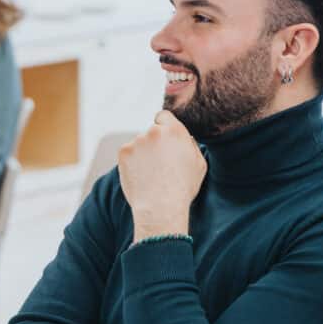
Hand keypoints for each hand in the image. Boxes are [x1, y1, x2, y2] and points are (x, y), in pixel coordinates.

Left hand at [118, 110, 206, 240]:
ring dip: (142, 154)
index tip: (162, 138)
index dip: (163, 127)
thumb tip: (183, 137)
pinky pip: (128, 153)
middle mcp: (154, 131)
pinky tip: (140, 176)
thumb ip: (189, 144)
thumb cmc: (182, 189)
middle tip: (158, 165)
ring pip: (138, 144)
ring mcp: (137, 140)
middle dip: (153, 144)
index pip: (163, 116)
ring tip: (150, 175)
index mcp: (175, 131)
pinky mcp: (123, 151)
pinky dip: (131, 162)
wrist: (160, 207)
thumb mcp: (199, 164)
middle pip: (151, 132)